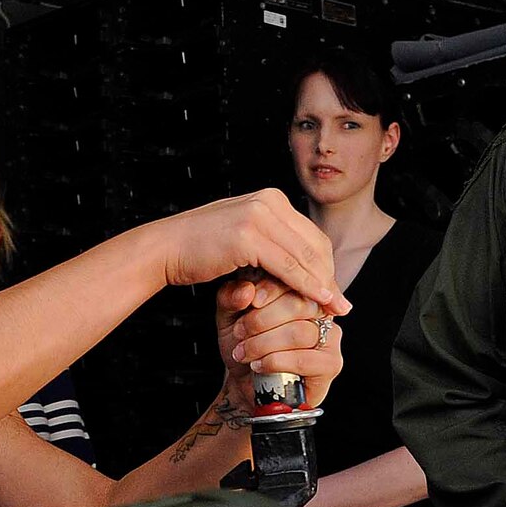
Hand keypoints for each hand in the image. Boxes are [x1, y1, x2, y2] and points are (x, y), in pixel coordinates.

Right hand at [147, 189, 350, 316]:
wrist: (165, 248)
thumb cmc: (199, 248)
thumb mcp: (242, 238)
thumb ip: (269, 244)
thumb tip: (298, 266)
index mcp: (270, 199)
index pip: (310, 234)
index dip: (326, 265)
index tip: (333, 290)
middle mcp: (269, 201)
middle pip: (314, 244)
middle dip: (330, 277)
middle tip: (340, 304)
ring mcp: (259, 216)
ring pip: (305, 256)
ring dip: (323, 285)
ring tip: (334, 308)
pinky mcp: (249, 236)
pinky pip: (289, 267)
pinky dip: (307, 286)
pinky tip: (317, 301)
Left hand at [217, 278, 345, 409]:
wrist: (245, 384)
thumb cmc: (244, 346)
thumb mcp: (229, 317)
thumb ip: (231, 298)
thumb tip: (246, 290)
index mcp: (301, 291)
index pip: (296, 280)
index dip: (272, 289)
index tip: (251, 302)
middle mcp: (321, 311)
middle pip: (300, 304)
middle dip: (262, 320)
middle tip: (239, 333)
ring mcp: (331, 337)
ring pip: (299, 332)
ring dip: (264, 344)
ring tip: (244, 352)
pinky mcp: (331, 363)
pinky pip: (303, 358)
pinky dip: (275, 362)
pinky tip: (259, 365)